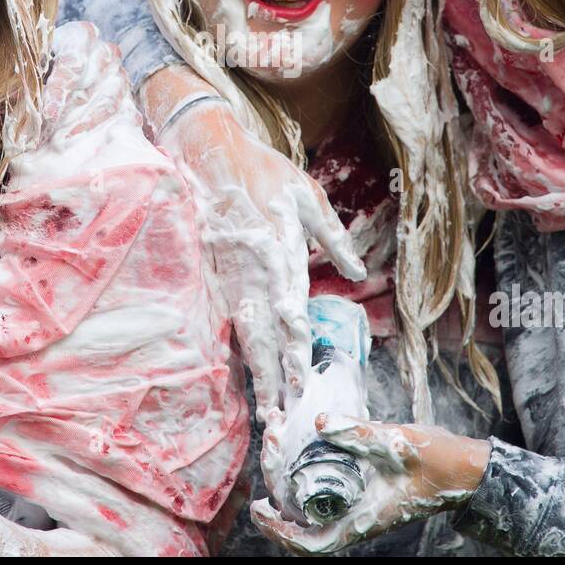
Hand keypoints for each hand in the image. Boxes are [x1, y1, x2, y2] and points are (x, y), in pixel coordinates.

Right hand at [156, 93, 365, 420]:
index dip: (295, 347)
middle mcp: (253, 268)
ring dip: (256, 371)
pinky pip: (227, 318)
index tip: (301, 379)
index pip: (290, 309)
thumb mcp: (307, 195)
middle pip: (265, 332)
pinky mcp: (212, 274)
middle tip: (284, 415)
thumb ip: (334, 236)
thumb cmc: (263, 170)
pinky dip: (237, 349)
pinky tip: (245, 375)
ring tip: (267, 408)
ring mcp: (228, 274)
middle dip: (275, 376)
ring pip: (243, 332)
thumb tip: (356, 272)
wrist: (207, 148)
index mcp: (280, 247)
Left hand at [252, 412, 490, 554]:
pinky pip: (326, 494)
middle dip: (278, 495)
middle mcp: (356, 518)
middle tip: (268, 451)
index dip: (280, 534)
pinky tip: (300, 448)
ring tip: (277, 443)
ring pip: (312, 509)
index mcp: (363, 518)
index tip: (260, 509)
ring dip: (290, 482)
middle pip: (304, 526)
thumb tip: (316, 421)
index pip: (313, 544)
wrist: (462, 468)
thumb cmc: (434, 461)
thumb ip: (357, 433)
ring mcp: (359, 507)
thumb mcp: (395, 442)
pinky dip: (307, 474)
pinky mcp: (363, 493)